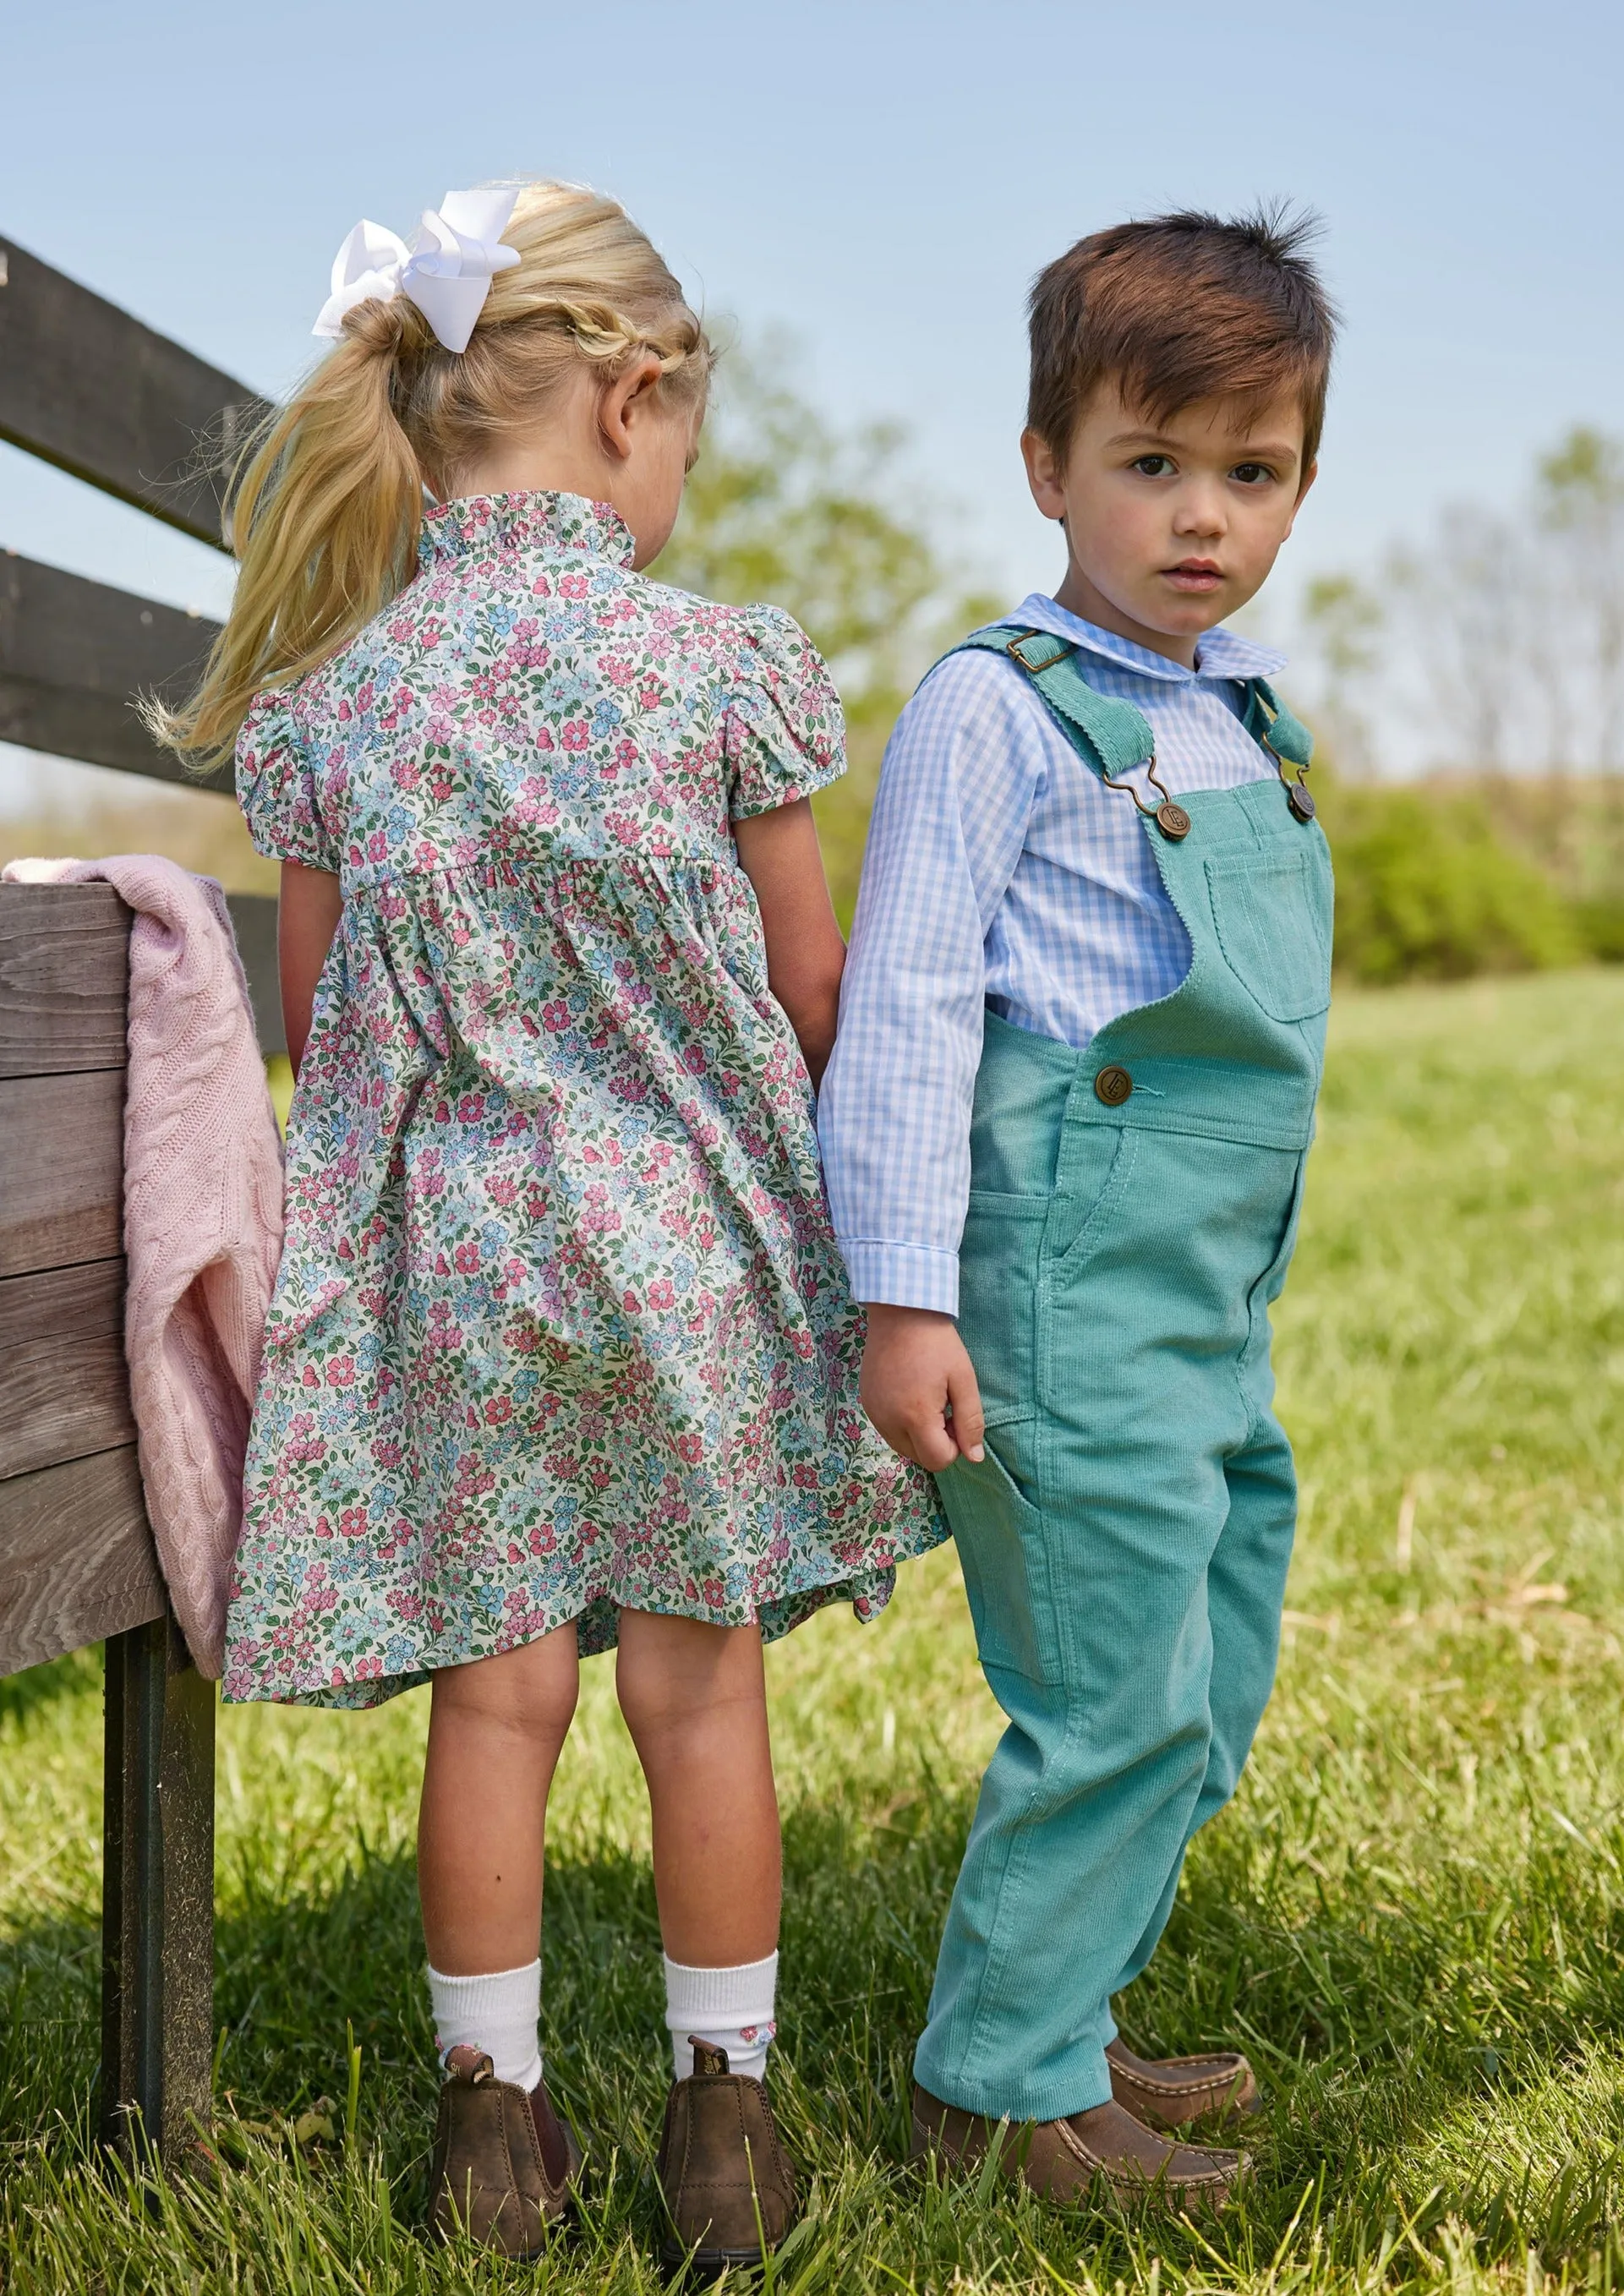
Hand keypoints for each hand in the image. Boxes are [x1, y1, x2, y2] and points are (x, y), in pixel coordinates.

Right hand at [859, 1304, 985, 1471]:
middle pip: (919, 1457)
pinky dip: (901, 1422)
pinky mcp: (866, 1403)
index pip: (937, 1460)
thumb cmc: (937, 1344)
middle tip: (943, 1407)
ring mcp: (874, 1412)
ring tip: (926, 1399)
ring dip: (918, 1434)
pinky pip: (888, 1429)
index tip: (955, 1418)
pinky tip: (909, 1393)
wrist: (900, 1313)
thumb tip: (974, 1458)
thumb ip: (970, 1422)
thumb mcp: (963, 1380)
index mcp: (915, 1416)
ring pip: (902, 1446)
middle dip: (935, 1442)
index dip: (954, 1447)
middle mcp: (889, 1421)